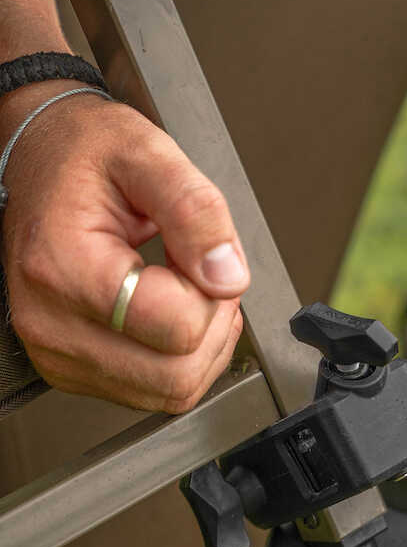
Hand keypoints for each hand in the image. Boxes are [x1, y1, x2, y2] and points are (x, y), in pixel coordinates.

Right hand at [0, 86, 248, 411]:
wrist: (37, 160)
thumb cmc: (84, 156)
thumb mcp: (148, 154)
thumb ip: (197, 213)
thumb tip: (229, 277)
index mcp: (64, 268)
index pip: (181, 328)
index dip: (214, 295)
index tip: (203, 258)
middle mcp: (52, 324)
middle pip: (179, 375)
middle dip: (213, 327)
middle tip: (201, 276)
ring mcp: (59, 354)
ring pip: (172, 392)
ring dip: (201, 347)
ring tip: (184, 291)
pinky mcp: (72, 370)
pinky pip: (154, 392)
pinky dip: (179, 360)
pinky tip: (170, 315)